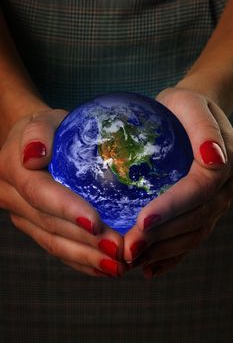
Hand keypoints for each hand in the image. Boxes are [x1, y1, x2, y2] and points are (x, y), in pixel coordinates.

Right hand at [0, 109, 125, 276]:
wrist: (34, 144)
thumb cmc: (47, 128)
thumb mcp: (42, 119)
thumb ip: (37, 133)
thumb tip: (35, 155)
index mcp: (12, 170)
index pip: (40, 194)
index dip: (66, 210)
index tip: (96, 224)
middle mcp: (13, 198)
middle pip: (50, 226)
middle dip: (85, 242)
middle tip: (119, 251)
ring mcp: (23, 216)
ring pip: (54, 243)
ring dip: (86, 258)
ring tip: (118, 267)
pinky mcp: (35, 227)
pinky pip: (56, 248)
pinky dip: (81, 261)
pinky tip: (103, 268)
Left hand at [123, 87, 232, 277]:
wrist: (193, 116)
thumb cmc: (185, 106)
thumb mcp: (190, 104)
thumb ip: (204, 128)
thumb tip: (214, 159)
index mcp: (224, 164)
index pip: (198, 191)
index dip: (172, 209)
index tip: (141, 221)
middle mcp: (223, 189)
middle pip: (194, 219)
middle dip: (160, 237)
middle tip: (126, 249)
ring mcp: (214, 203)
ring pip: (191, 234)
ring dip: (161, 251)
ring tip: (131, 261)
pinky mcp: (201, 211)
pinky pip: (188, 238)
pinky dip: (170, 256)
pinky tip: (149, 269)